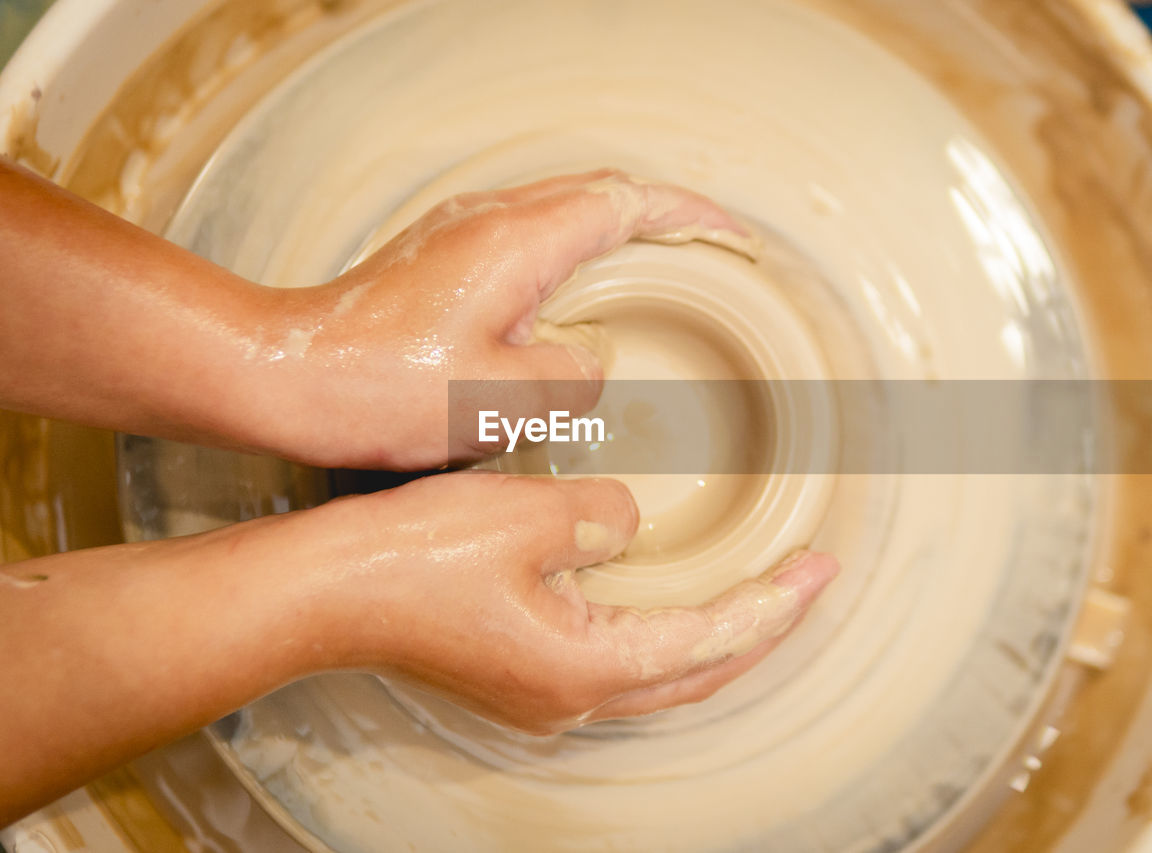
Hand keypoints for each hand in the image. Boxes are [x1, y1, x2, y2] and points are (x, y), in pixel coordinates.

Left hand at [262, 169, 755, 469]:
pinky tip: (579, 298)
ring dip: (617, 233)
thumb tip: (592, 362)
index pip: (627, 202)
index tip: (734, 239)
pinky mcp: (441, 255)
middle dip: (664, 216)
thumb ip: (572, 376)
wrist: (286, 376)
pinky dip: (573, 253)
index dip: (691, 216)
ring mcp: (461, 231)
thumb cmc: (379, 389)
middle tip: (709, 252)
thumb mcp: (501, 400)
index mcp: (518, 241)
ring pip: (562, 211)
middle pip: (599, 192)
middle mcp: (491, 218)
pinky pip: (527, 236)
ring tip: (658, 273)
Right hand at [304, 470, 838, 733]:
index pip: (712, 638)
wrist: (323, 592)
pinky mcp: (515, 675)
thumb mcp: (529, 516)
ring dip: (711, 635)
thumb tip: (627, 527)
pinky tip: (664, 598)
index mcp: (586, 667)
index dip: (774, 603)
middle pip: (697, 672)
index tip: (822, 567)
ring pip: (658, 672)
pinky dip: (658, 632)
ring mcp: (540, 693)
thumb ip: (603, 518)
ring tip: (755, 591)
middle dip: (759, 628)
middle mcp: (571, 696)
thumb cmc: (414, 558)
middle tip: (806, 582)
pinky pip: (614, 660)